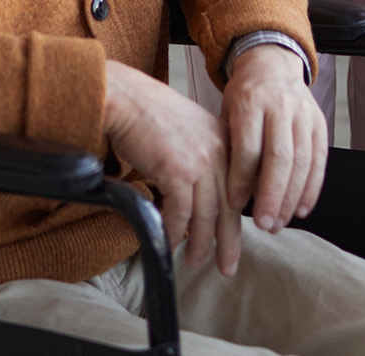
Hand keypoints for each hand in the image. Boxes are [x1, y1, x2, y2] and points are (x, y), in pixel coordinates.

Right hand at [102, 60, 238, 273]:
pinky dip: (173, 232)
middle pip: (229, 206)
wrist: (124, 98)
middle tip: (227, 266)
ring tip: (195, 262)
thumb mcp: (190, 129)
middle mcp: (220, 150)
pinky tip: (169, 243)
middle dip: (228, 241)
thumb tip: (205, 194)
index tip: (235, 239)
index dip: (238, 217)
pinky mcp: (178, 171)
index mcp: (226, 139)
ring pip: (206, 215)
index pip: (240, 187)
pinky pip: (180, 213)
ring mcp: (201, 161)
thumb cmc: (148, 113)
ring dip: (200, 244)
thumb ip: (205, 155)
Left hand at [221, 44, 326, 238]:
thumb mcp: (227, 113)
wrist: (271, 64)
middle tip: (264, 224)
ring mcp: (304, 114)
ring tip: (279, 222)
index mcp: (250, 102)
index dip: (241, 180)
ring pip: (302, 162)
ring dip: (292, 198)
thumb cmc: (244, 97)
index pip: (248, 147)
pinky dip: (312, 188)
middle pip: (279, 158)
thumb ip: (230, 148)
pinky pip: (319, 160)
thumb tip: (232, 196)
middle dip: (272, 196)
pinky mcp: (320, 123)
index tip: (234, 204)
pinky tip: (302, 209)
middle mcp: (280, 106)